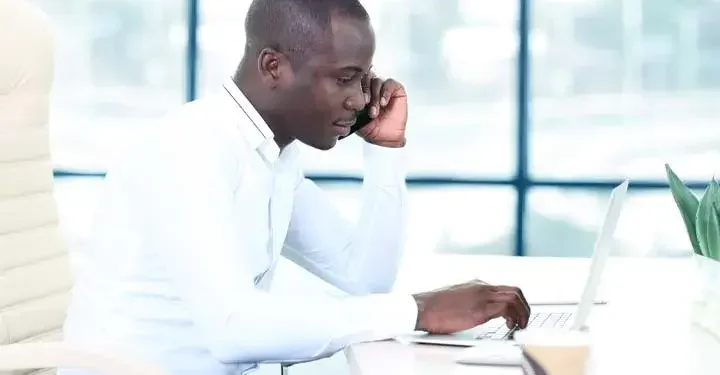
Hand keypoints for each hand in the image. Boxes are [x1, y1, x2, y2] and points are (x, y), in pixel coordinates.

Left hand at [356, 72, 407, 147]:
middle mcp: (371, 88)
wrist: (387, 138)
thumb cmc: (373, 129)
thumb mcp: (358, 120)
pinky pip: (390, 84)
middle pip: (366, 79)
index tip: (349, 103)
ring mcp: (383, 87)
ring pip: (377, 82)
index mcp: (361, 92)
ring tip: (374, 111)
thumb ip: (352, 110)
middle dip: (365, 91)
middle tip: (364, 104)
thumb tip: (345, 103)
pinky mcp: (396, 88)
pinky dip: (385, 92)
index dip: (352, 90)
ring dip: (375, 96)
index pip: (355, 83)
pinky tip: (383, 103)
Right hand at [412, 280, 530, 333]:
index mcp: (476, 284)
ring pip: (514, 297)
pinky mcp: (480, 309)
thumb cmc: (434, 307)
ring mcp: (482, 297)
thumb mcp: (457, 299)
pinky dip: (513, 317)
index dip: (516, 301)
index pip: (505, 288)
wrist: (422, 308)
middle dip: (524, 306)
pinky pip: (506, 308)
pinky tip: (510, 326)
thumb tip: (476, 311)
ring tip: (519, 325)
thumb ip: (470, 301)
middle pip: (514, 290)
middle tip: (523, 320)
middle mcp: (482, 287)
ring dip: (522, 312)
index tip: (516, 313)